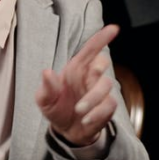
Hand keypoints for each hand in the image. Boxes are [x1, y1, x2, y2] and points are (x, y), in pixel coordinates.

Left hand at [35, 24, 119, 146]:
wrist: (66, 131)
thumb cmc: (55, 108)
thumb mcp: (44, 99)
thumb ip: (46, 88)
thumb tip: (47, 72)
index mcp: (75, 69)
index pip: (90, 49)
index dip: (101, 38)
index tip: (113, 28)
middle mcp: (89, 77)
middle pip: (102, 63)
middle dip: (98, 67)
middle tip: (90, 76)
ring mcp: (99, 91)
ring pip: (106, 85)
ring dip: (92, 98)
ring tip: (79, 111)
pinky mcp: (107, 107)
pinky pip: (108, 105)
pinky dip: (97, 113)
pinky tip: (86, 120)